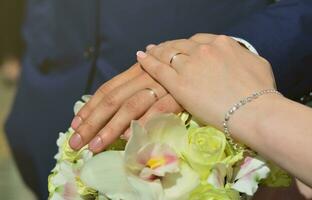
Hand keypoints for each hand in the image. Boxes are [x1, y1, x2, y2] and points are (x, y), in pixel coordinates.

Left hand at [69, 63, 182, 152]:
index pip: (107, 90)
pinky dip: (142, 123)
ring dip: (110, 128)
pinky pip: (157, 111)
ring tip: (95, 146)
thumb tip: (109, 105)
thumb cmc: (173, 73)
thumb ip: (132, 87)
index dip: (89, 108)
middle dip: (92, 122)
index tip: (75, 125)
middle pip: (113, 100)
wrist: (203, 63)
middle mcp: (144, 75)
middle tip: (76, 142)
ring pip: (130, 107)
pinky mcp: (178, 96)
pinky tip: (129, 138)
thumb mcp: (150, 74)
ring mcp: (161, 85)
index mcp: (135, 70)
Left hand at [136, 34, 275, 131]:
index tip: (180, 48)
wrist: (255, 111)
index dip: (185, 45)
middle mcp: (204, 50)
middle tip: (159, 49)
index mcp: (222, 44)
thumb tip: (237, 56)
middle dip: (169, 47)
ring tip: (149, 53)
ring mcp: (190, 66)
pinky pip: (158, 69)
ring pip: (166, 54)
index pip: (197, 40)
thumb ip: (241, 56)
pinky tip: (141, 57)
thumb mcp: (257, 64)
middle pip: (179, 45)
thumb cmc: (262, 93)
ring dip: (157, 52)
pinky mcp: (179, 84)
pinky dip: (148, 62)